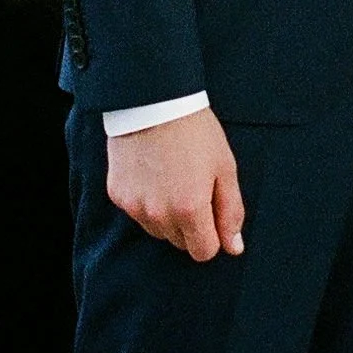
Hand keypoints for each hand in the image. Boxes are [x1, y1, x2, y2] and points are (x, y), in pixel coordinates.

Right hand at [105, 108, 245, 261]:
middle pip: (181, 243)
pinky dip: (147, 201)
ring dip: (168, 215)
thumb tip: (234, 247)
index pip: (204, 252)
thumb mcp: (225, 167)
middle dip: (191, 224)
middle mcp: (159, 215)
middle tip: (193, 186)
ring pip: (158, 230)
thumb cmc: (195, 131)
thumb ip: (231, 212)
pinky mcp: (118, 195)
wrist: (153, 99)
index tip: (212, 209)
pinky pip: (138, 213)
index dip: (213, 234)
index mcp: (190, 209)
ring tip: (172, 177)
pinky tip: (152, 173)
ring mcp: (135, 207)